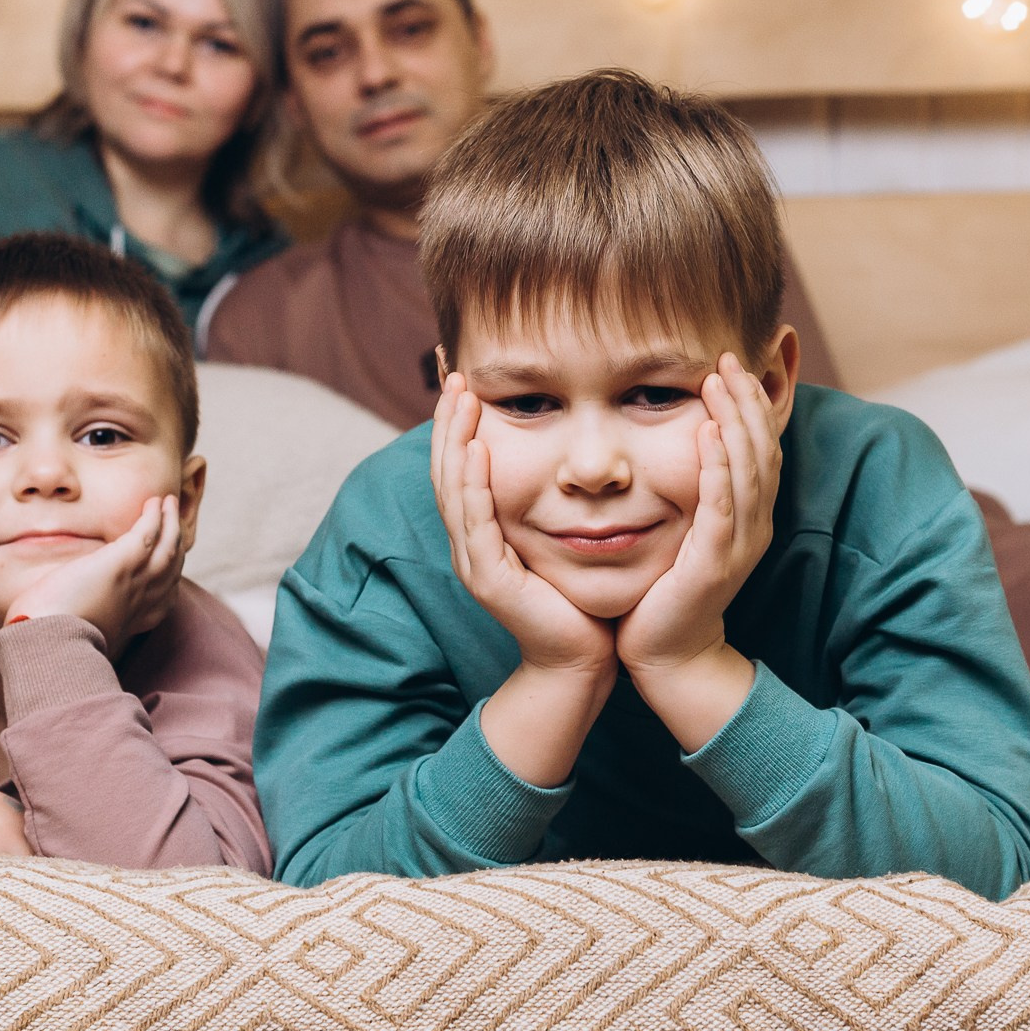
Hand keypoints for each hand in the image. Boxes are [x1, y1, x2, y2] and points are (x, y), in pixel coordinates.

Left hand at [2, 494, 183, 652]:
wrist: (49, 645)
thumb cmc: (47, 643)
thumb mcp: (69, 634)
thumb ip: (71, 623)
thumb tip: (45, 619)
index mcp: (128, 622)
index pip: (162, 601)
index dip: (169, 580)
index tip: (168, 567)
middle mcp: (139, 603)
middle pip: (170, 570)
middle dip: (175, 544)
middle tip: (174, 524)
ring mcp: (134, 582)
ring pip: (167, 548)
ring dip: (171, 523)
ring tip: (168, 503)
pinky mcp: (121, 563)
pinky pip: (148, 533)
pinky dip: (155, 517)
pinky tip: (154, 502)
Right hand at [433, 373, 616, 787]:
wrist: (582, 662)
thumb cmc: (581, 599)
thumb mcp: (566, 535)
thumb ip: (559, 498)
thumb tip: (580, 451)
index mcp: (486, 529)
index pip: (464, 462)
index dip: (460, 418)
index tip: (465, 371)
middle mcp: (471, 540)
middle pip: (447, 466)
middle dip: (449, 416)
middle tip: (454, 368)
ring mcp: (474, 559)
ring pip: (453, 488)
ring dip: (454, 438)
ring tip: (460, 395)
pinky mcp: (488, 578)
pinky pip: (474, 522)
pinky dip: (473, 483)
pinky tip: (477, 449)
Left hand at [618, 354, 783, 747]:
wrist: (668, 656)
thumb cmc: (667, 591)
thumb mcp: (686, 531)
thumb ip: (693, 491)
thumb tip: (685, 440)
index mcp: (750, 517)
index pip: (761, 448)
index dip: (752, 405)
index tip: (732, 364)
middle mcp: (754, 526)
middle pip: (762, 450)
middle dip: (747, 400)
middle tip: (728, 358)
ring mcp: (739, 544)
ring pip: (749, 469)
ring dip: (735, 420)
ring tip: (719, 380)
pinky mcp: (714, 562)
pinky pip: (722, 505)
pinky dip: (719, 466)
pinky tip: (708, 433)